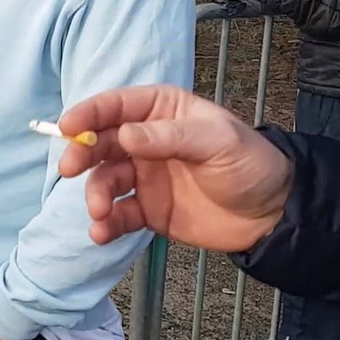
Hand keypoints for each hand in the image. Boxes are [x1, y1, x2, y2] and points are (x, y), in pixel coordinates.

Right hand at [58, 85, 292, 252]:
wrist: (273, 216)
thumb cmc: (249, 164)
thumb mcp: (216, 141)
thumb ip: (169, 137)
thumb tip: (123, 135)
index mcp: (160, 111)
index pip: (116, 106)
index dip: (88, 114)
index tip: (67, 127)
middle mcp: (144, 140)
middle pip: (100, 142)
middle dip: (82, 154)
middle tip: (69, 169)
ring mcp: (143, 175)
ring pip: (104, 179)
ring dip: (95, 194)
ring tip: (99, 211)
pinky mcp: (146, 209)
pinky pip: (118, 213)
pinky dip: (105, 223)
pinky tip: (101, 232)